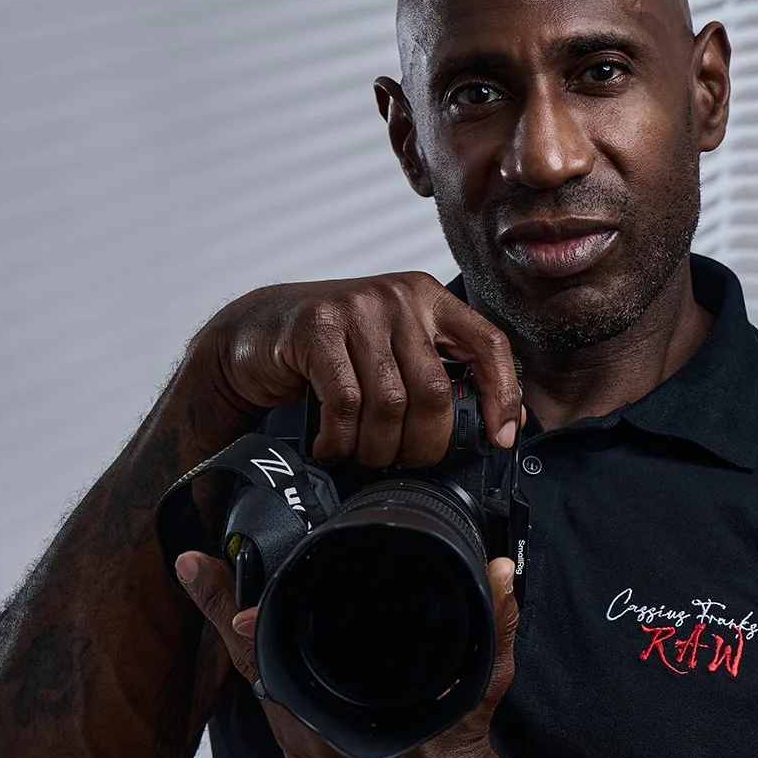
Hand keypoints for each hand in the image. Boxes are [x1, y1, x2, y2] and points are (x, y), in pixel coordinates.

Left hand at [173, 547, 528, 757]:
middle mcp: (308, 735)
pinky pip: (277, 711)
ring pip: (260, 686)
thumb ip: (493, 623)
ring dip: (249, 647)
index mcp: (336, 712)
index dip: (227, 609)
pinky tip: (272, 652)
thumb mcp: (483, 684)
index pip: (263, 647)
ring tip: (230, 599)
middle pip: (249, 662)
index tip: (198, 569)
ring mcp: (302, 753)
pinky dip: (272, 679)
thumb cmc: (461, 757)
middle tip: (199, 569)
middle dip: (225, 615)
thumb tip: (500, 574)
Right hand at [191, 271, 523, 467]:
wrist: (255, 333)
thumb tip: (499, 425)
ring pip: (390, 404)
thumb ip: (437, 376)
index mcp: (429, 299)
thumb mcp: (392, 352)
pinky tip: (331, 445)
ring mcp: (358, 307)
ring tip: (361, 455)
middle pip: (436, 391)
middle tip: (403, 461)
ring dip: (376, 447)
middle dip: (423, 444)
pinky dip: (340, 439)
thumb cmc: (331, 351)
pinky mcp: (317, 327)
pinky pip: (346, 403)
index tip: (500, 437)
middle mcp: (399, 296)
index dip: (503, 396)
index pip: (489, 344)